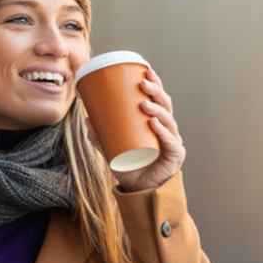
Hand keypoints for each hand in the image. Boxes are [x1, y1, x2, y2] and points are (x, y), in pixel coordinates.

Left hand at [86, 68, 185, 191]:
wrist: (141, 192)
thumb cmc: (131, 168)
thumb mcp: (112, 150)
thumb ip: (101, 136)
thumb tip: (87, 118)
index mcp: (157, 123)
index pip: (159, 99)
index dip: (155, 84)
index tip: (146, 70)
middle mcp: (168, 129)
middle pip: (166, 105)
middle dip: (156, 91)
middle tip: (143, 82)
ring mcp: (173, 142)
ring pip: (169, 120)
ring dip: (157, 109)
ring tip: (144, 104)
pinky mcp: (175, 156)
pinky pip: (170, 141)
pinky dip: (163, 132)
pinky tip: (155, 124)